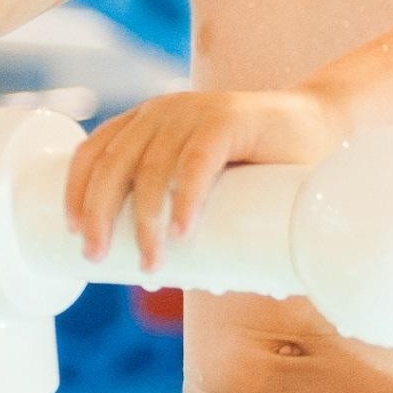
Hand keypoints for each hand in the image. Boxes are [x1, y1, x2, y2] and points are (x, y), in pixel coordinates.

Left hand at [67, 87, 348, 265]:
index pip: (94, 150)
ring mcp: (197, 112)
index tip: (71, 231)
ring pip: (153, 169)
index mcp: (148, 121)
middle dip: (99, 215)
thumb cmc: (260, 165)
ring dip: (145, 222)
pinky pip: (199, 161)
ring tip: (151, 263)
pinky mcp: (232, 120)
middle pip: (115, 164)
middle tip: (97, 257)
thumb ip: (186, 214)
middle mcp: (164, 111)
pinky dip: (187, 198)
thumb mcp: (209, 181)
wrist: (321, 126)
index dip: (75, 190)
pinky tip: (183, 229)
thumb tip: (167, 281)